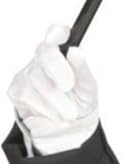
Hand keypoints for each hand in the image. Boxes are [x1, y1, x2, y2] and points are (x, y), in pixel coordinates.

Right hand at [7, 22, 99, 153]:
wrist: (69, 131)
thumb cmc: (79, 103)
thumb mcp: (88, 89)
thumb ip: (83, 70)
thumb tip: (77, 52)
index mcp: (61, 53)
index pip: (56, 33)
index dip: (57, 32)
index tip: (64, 36)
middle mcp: (42, 59)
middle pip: (44, 53)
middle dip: (57, 69)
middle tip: (69, 85)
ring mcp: (27, 74)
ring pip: (37, 78)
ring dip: (56, 99)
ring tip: (69, 113)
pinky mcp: (17, 91)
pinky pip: (27, 94)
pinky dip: (45, 108)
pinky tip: (54, 114)